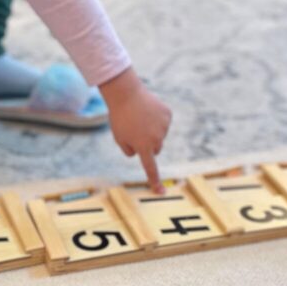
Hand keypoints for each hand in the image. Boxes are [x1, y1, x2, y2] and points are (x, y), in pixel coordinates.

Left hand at [99, 67, 171, 192]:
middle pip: (155, 149)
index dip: (155, 181)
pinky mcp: (167, 114)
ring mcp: (164, 126)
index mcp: (143, 146)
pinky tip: (147, 110)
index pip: (150, 168)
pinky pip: (163, 122)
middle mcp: (157, 139)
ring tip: (139, 117)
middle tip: (135, 131)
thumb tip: (140, 152)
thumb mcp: (119, 137)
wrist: (126, 93)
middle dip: (148, 144)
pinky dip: (157, 119)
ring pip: (160, 135)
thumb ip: (129, 150)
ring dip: (152, 130)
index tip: (161, 192)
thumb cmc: (119, 117)